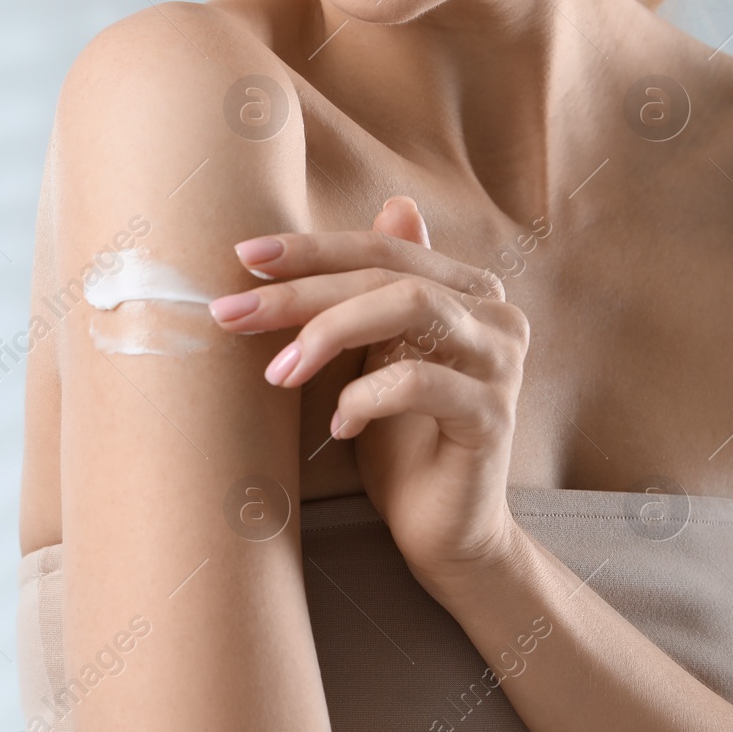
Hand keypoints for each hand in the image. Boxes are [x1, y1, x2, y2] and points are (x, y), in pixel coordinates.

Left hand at [207, 198, 531, 583]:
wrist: (445, 531)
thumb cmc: (401, 442)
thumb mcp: (375, 357)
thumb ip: (376, 291)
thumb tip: (396, 200)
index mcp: (468, 290)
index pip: (381, 249)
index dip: (311, 249)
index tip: (243, 257)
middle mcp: (495, 315)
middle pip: (387, 275)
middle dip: (300, 292)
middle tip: (231, 314)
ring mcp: (501, 363)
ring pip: (410, 307)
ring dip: (329, 332)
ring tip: (277, 374)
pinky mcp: (493, 415)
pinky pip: (419, 382)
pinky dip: (364, 396)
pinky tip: (336, 425)